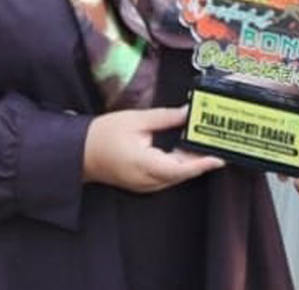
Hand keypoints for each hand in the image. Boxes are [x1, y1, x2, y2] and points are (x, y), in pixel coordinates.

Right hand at [83, 106, 224, 192]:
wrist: (78, 153)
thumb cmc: (104, 135)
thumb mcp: (137, 120)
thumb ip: (166, 117)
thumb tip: (189, 112)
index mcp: (145, 165)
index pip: (181, 168)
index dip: (202, 163)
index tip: (220, 157)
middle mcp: (147, 180)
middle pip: (182, 174)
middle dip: (201, 161)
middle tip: (218, 145)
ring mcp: (144, 186)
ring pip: (175, 177)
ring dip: (191, 163)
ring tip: (206, 145)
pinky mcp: (142, 184)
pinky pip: (166, 177)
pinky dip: (179, 166)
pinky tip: (187, 152)